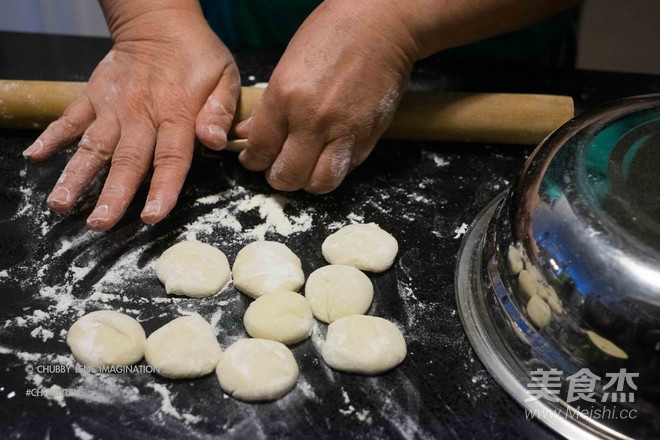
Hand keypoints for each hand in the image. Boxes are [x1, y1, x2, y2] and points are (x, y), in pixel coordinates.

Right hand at [23, 5, 239, 230]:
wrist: (159, 23)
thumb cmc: (197, 55)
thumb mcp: (225, 77)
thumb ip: (220, 111)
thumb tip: (215, 141)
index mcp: (177, 114)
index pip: (171, 158)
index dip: (162, 189)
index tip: (151, 216)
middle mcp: (141, 115)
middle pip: (126, 160)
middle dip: (112, 194)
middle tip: (99, 224)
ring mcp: (113, 107)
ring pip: (93, 145)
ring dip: (75, 175)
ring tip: (59, 204)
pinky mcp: (93, 97)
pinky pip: (70, 118)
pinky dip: (52, 137)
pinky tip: (35, 158)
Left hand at [235, 0, 418, 193]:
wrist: (382, 26)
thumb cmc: (331, 35)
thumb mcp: (288, 64)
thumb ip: (269, 106)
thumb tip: (249, 133)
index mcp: (286, 98)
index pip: (261, 149)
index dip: (253, 161)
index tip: (254, 160)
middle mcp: (313, 120)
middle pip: (287, 176)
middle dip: (277, 178)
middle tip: (277, 169)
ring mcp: (344, 132)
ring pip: (319, 183)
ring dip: (307, 182)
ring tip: (304, 170)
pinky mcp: (368, 137)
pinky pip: (346, 170)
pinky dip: (333, 169)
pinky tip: (327, 155)